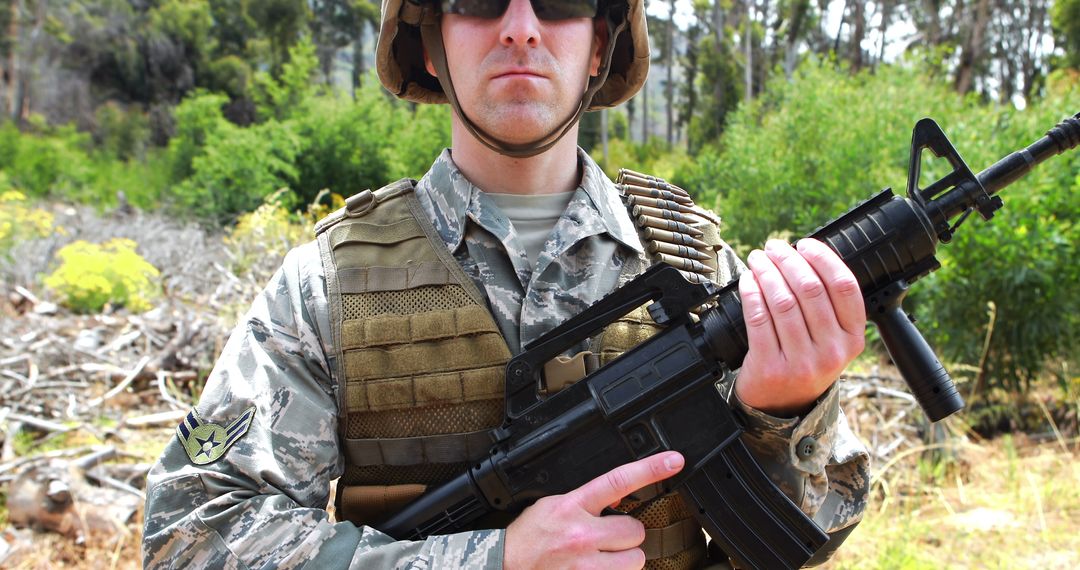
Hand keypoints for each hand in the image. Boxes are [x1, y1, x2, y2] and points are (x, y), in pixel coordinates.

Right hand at [503, 451, 684, 569]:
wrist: (505, 566)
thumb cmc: (528, 538)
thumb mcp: (553, 506)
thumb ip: (585, 501)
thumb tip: (617, 498)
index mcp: (572, 506)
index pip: (618, 481)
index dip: (650, 469)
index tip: (674, 460)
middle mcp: (582, 534)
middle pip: (635, 530)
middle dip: (626, 534)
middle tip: (606, 537)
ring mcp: (586, 564)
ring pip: (635, 559)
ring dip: (624, 559)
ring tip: (601, 558)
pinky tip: (594, 569)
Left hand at [735, 239, 865, 415]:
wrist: (781, 404)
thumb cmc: (804, 360)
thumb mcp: (830, 339)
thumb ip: (826, 305)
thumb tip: (802, 255)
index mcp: (852, 339)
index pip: (844, 287)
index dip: (823, 258)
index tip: (804, 244)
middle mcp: (831, 351)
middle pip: (810, 289)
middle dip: (788, 260)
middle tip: (773, 247)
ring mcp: (801, 362)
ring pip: (783, 302)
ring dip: (767, 272)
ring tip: (758, 259)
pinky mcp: (770, 367)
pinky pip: (758, 319)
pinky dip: (751, 292)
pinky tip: (748, 280)